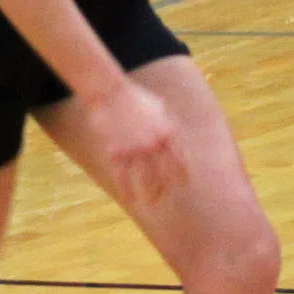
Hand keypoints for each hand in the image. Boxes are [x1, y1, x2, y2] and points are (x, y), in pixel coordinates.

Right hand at [83, 80, 184, 206]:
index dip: (181, 173)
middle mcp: (153, 144)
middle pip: (164, 173)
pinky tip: (130, 199)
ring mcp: (134, 149)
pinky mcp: (116, 152)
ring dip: (150, 193)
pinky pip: (123, 176)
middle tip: (165, 197)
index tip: (183, 183)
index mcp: (167, 132)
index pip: (179, 159)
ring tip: (152, 202)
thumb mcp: (160, 107)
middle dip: (166, 187)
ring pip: (145, 178)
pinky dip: (127, 189)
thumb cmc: (136, 96)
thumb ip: (169, 122)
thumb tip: (175, 131)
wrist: (110, 92)